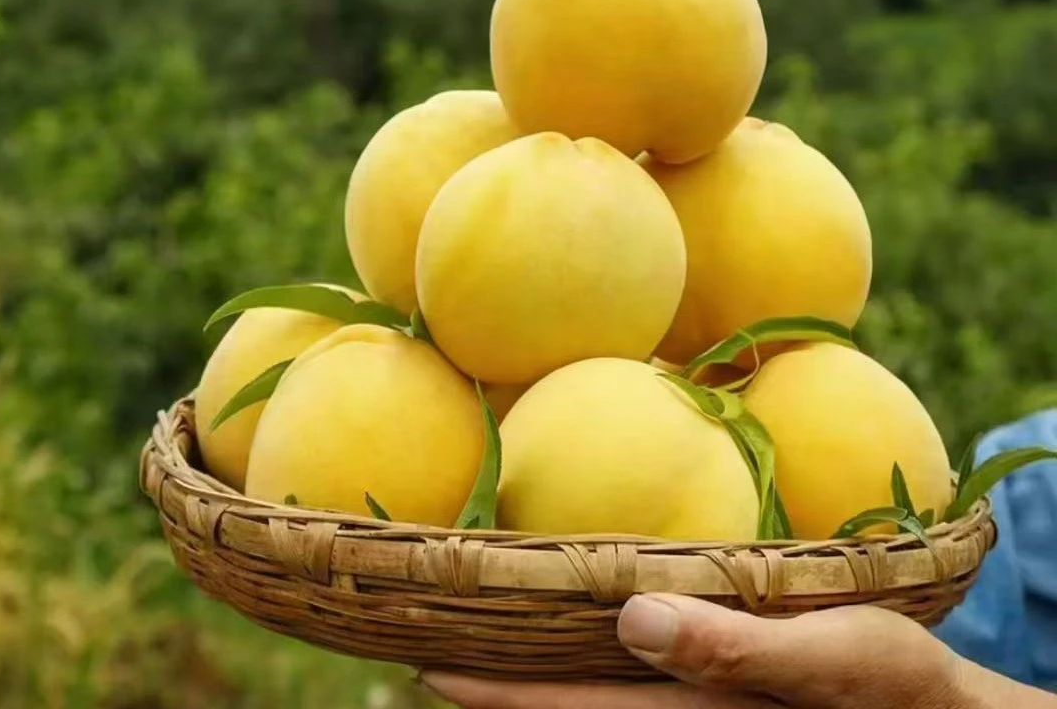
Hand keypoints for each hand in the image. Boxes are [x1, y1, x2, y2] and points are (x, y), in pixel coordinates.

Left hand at [421, 594, 1053, 708]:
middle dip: (502, 687)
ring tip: (482, 638)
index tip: (429, 668)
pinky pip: (633, 690)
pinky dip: (589, 670)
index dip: (501, 695)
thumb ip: (733, 648)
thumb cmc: (890, 681)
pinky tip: (574, 640)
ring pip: (596, 698)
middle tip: (435, 645)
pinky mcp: (718, 699)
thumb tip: (633, 620)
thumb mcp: (829, 656)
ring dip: (538, 675)